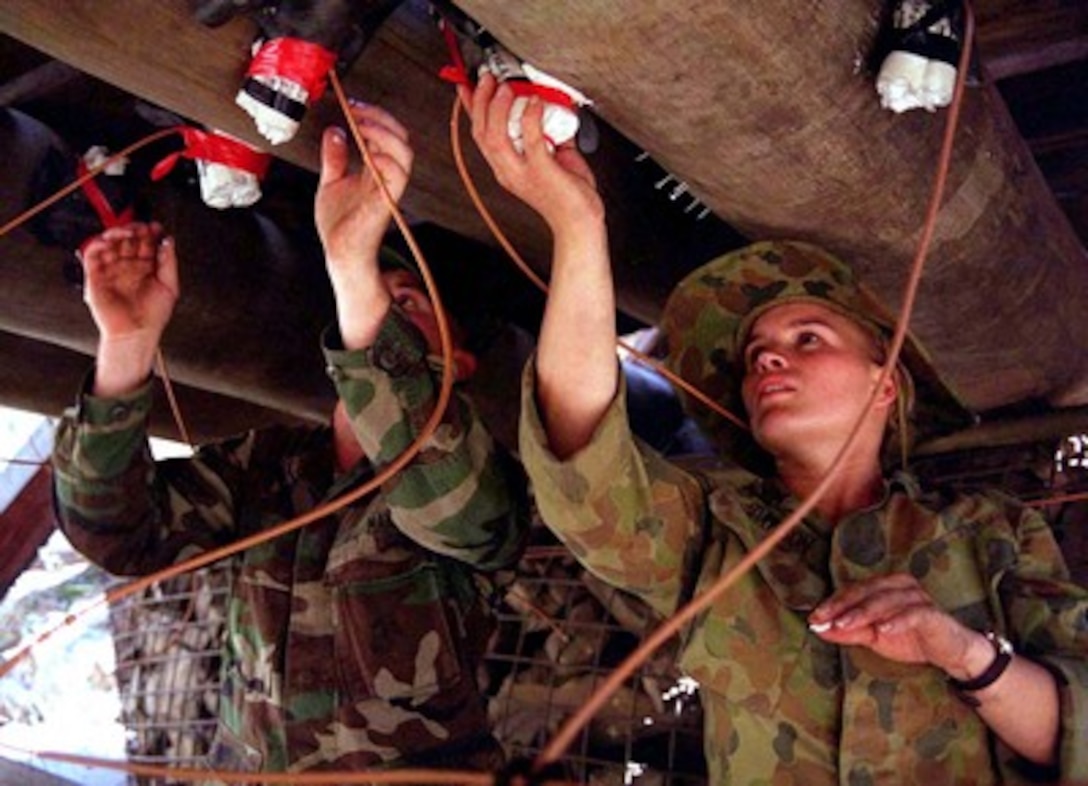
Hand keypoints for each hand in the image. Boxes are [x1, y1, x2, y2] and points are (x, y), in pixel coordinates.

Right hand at [80, 222, 178, 343]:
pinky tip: (109, 241)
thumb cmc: (152, 316)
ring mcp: (112, 270)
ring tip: (127, 232)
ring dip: (117, 233)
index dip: (150, 232)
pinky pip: (92, 255)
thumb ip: (169, 262)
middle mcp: (128, 266)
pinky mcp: (96, 277)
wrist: (136, 334)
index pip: (145, 242)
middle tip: (141, 228)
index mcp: (145, 267)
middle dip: (134, 230)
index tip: (156, 227)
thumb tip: (168, 241)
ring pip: (110, 243)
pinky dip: (98, 244)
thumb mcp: (170, 287)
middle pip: (127, 239)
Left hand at [315, 101, 412, 283]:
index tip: (352, 107)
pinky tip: (366, 153)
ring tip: (361, 126)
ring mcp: (388, 189)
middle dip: (381, 118)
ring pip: (404, 153)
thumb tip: (335, 130)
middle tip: (357, 112)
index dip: (374, 116)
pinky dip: (384, 158)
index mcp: (377, 170)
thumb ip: (335, 157)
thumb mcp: (330, 182)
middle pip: (401, 139)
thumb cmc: (339, 225)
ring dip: (383, 133)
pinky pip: (397, 174)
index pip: (388, 135)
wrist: (338, 252)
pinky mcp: (385, 202)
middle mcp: (386, 177)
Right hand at [460, 72, 602, 233]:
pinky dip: (531, 117)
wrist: (579, 223)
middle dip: (482, 101)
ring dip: (498, 108)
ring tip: (506, 87)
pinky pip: (530, 140)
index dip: (472, 107)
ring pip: (496, 137)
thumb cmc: (567, 196)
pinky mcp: (542, 171)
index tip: (469, 85)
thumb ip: (547, 134)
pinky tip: (536, 102)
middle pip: (481, 133)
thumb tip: (551, 109)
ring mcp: (522, 173)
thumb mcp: (553, 158)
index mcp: (506, 167)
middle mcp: (508, 171)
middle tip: (489, 79)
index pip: (480, 134)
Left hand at [808, 573, 981, 673]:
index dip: (832, 604)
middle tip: (825, 620)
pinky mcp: (933, 613)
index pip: (853, 591)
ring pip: (886, 600)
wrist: (949, 652)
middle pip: (866, 591)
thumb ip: (847, 631)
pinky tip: (882, 630)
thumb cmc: (909, 638)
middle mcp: (899, 585)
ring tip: (845, 625)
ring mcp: (917, 597)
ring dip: (863, 613)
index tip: (814, 618)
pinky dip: (896, 621)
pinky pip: (913, 614)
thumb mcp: (872, 636)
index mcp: (884, 585)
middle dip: (843, 606)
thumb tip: (818, 628)